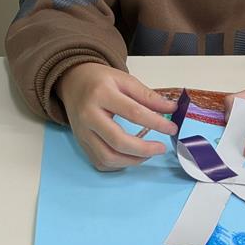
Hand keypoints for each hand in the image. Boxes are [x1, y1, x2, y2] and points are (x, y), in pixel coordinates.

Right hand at [56, 63, 177, 170]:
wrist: (72, 82)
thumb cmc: (99, 80)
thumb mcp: (124, 80)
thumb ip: (148, 96)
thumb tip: (171, 109)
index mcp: (101, 94)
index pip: (133, 113)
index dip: (156, 123)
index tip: (172, 128)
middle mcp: (88, 115)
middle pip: (118, 141)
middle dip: (145, 149)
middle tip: (161, 148)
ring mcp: (82, 132)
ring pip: (108, 157)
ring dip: (132, 160)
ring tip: (147, 154)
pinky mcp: (80, 143)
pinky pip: (100, 162)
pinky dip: (118, 165)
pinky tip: (130, 156)